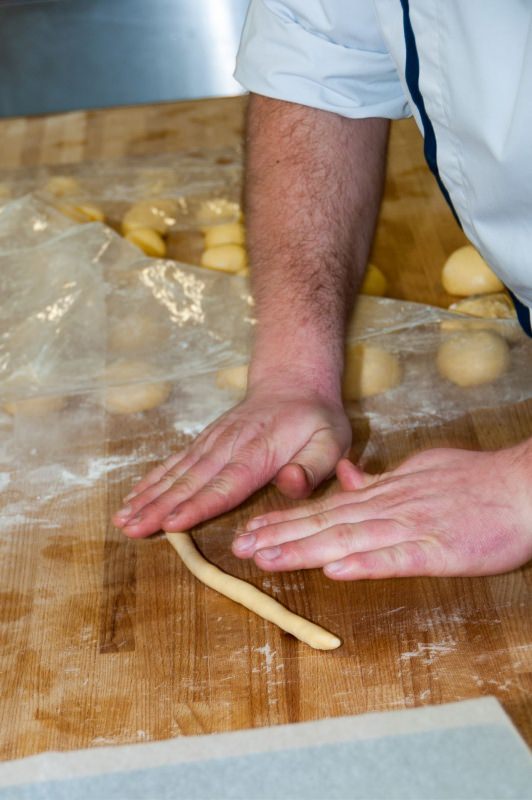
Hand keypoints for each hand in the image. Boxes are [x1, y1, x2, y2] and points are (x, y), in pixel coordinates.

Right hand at [113, 381, 351, 537]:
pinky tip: (132, 496)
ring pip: (176, 472)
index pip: (225, 484)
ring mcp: (212, 442)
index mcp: (258, 453)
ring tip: (122, 518)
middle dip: (158, 507)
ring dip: (148, 496)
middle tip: (131, 529)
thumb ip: (312, 467)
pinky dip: (152, 479)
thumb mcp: (330, 441)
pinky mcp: (205, 441)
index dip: (197, 506)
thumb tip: (289, 483)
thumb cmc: (315, 419)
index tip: (171, 523)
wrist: (294, 382)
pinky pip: (174, 462)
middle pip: (190, 481)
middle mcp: (228, 447)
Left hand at [232, 442, 531, 577]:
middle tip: (239, 548)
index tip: (253, 531)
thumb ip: (381, 480)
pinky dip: (364, 563)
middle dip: (279, 536)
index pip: (326, 509)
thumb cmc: (475, 481)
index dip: (286, 521)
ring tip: (266, 558)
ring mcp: (412, 528)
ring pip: (349, 539)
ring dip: (305, 549)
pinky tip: (333, 570)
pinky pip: (396, 558)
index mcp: (385, 494)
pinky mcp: (438, 550)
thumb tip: (346, 478)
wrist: (522, 487)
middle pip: (326, 523)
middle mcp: (389, 509)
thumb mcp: (420, 470)